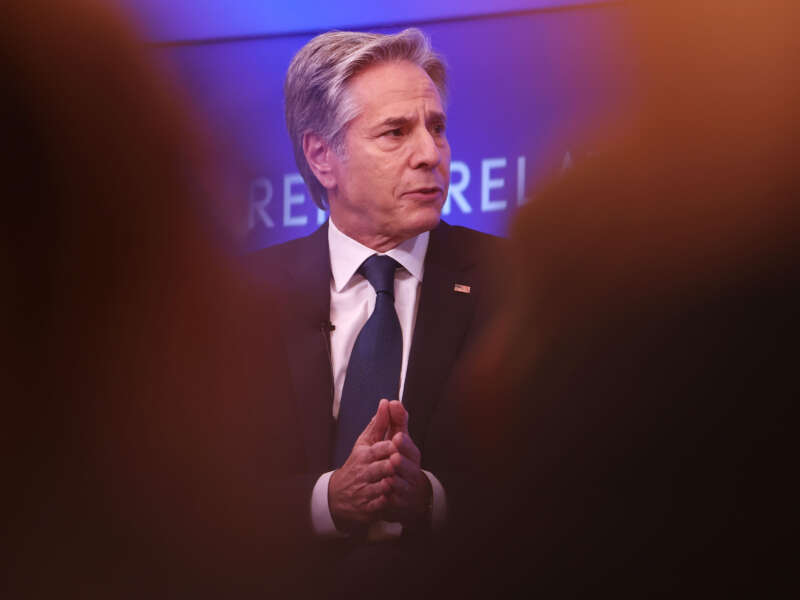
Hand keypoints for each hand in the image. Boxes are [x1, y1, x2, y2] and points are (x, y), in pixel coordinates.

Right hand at [328, 399, 395, 531]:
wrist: (338, 495)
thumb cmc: (357, 463)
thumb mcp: (365, 442)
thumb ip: (379, 424)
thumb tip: (386, 402)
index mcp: (365, 455)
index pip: (379, 449)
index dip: (390, 446)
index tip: (400, 441)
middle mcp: (364, 472)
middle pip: (380, 467)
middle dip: (389, 465)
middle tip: (397, 462)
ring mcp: (365, 490)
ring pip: (380, 486)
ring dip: (388, 484)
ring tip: (395, 481)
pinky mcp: (367, 506)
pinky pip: (378, 505)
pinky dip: (384, 502)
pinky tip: (390, 498)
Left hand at [383, 401, 432, 524]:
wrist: (406, 493)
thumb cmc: (400, 461)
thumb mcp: (396, 440)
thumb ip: (394, 422)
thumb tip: (390, 402)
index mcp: (410, 454)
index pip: (410, 447)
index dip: (404, 443)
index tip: (396, 437)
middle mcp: (412, 470)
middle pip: (410, 466)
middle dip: (402, 461)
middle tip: (394, 457)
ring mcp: (408, 487)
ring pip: (404, 484)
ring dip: (397, 480)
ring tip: (389, 476)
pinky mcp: (402, 502)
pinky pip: (398, 500)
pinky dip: (392, 497)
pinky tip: (385, 491)